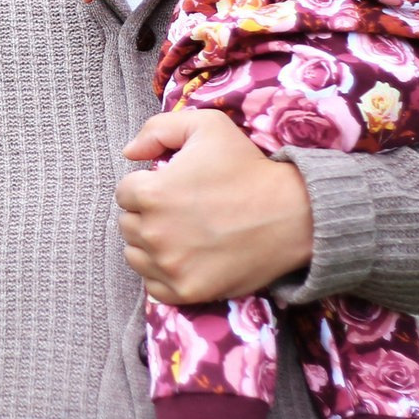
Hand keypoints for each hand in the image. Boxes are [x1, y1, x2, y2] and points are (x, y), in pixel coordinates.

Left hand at [114, 109, 315, 304]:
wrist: (293, 215)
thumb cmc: (249, 167)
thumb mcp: (207, 126)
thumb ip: (158, 129)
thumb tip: (129, 153)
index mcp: (152, 193)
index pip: (125, 192)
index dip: (147, 186)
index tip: (171, 187)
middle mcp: (154, 233)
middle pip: (128, 224)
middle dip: (147, 214)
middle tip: (179, 210)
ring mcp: (170, 266)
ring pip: (135, 255)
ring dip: (149, 244)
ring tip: (180, 233)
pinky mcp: (186, 292)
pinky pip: (153, 286)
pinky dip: (162, 274)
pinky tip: (183, 258)